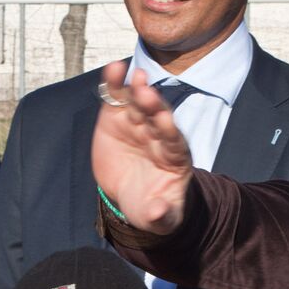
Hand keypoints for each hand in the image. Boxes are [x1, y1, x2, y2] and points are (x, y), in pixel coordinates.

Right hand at [91, 60, 192, 234]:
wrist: (130, 195)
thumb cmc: (150, 206)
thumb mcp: (159, 218)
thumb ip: (161, 215)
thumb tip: (158, 213)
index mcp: (175, 157)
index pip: (175, 141)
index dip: (170, 131)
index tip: (166, 121)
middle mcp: (159, 134)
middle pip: (158, 117)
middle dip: (154, 105)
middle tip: (147, 93)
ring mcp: (138, 123)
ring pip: (140, 103)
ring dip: (137, 89)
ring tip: (134, 76)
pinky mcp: (116, 117)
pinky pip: (117, 97)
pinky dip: (115, 83)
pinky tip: (113, 69)